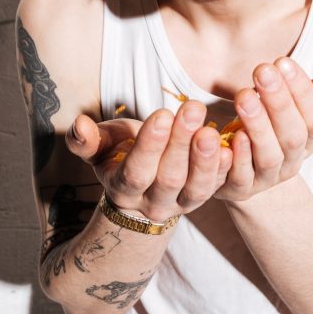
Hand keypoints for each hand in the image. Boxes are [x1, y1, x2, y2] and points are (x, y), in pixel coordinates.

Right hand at [65, 100, 232, 221]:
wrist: (142, 185)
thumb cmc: (120, 154)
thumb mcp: (101, 146)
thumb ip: (87, 140)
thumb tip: (78, 125)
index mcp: (123, 188)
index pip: (136, 171)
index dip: (150, 145)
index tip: (163, 114)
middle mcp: (153, 202)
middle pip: (169, 177)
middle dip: (182, 143)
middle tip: (194, 109)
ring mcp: (181, 204)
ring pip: (197, 188)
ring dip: (207, 159)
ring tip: (213, 130)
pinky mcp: (203, 198)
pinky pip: (219, 188)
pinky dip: (227, 169)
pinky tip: (234, 145)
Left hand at [215, 49, 312, 201]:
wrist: (242, 168)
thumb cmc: (275, 124)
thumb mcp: (300, 103)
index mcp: (310, 139)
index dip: (302, 91)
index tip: (282, 62)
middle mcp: (292, 161)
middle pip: (293, 136)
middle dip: (279, 102)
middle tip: (262, 70)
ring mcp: (267, 178)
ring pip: (269, 157)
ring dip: (258, 126)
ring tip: (243, 96)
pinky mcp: (239, 189)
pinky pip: (241, 177)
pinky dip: (239, 157)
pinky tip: (233, 134)